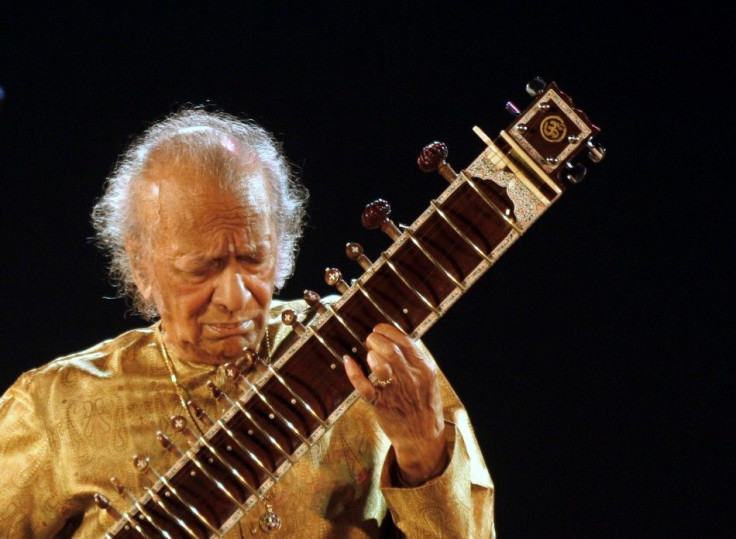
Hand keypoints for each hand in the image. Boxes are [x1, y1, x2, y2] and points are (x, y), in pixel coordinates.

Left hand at [344, 323, 447, 484]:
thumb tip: (393, 338)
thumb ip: (414, 359)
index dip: (387, 331)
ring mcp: (395, 392)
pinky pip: (363, 385)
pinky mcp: (380, 404)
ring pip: (379, 365)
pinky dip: (353, 371)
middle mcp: (411, 378)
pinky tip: (348, 361)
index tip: (379, 329)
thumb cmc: (423, 404)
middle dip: (376, 339)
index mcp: (425, 369)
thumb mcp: (428, 378)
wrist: (423, 437)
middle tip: (370, 340)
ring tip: (368, 353)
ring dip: (370, 354)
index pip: (405, 341)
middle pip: (390, 350)